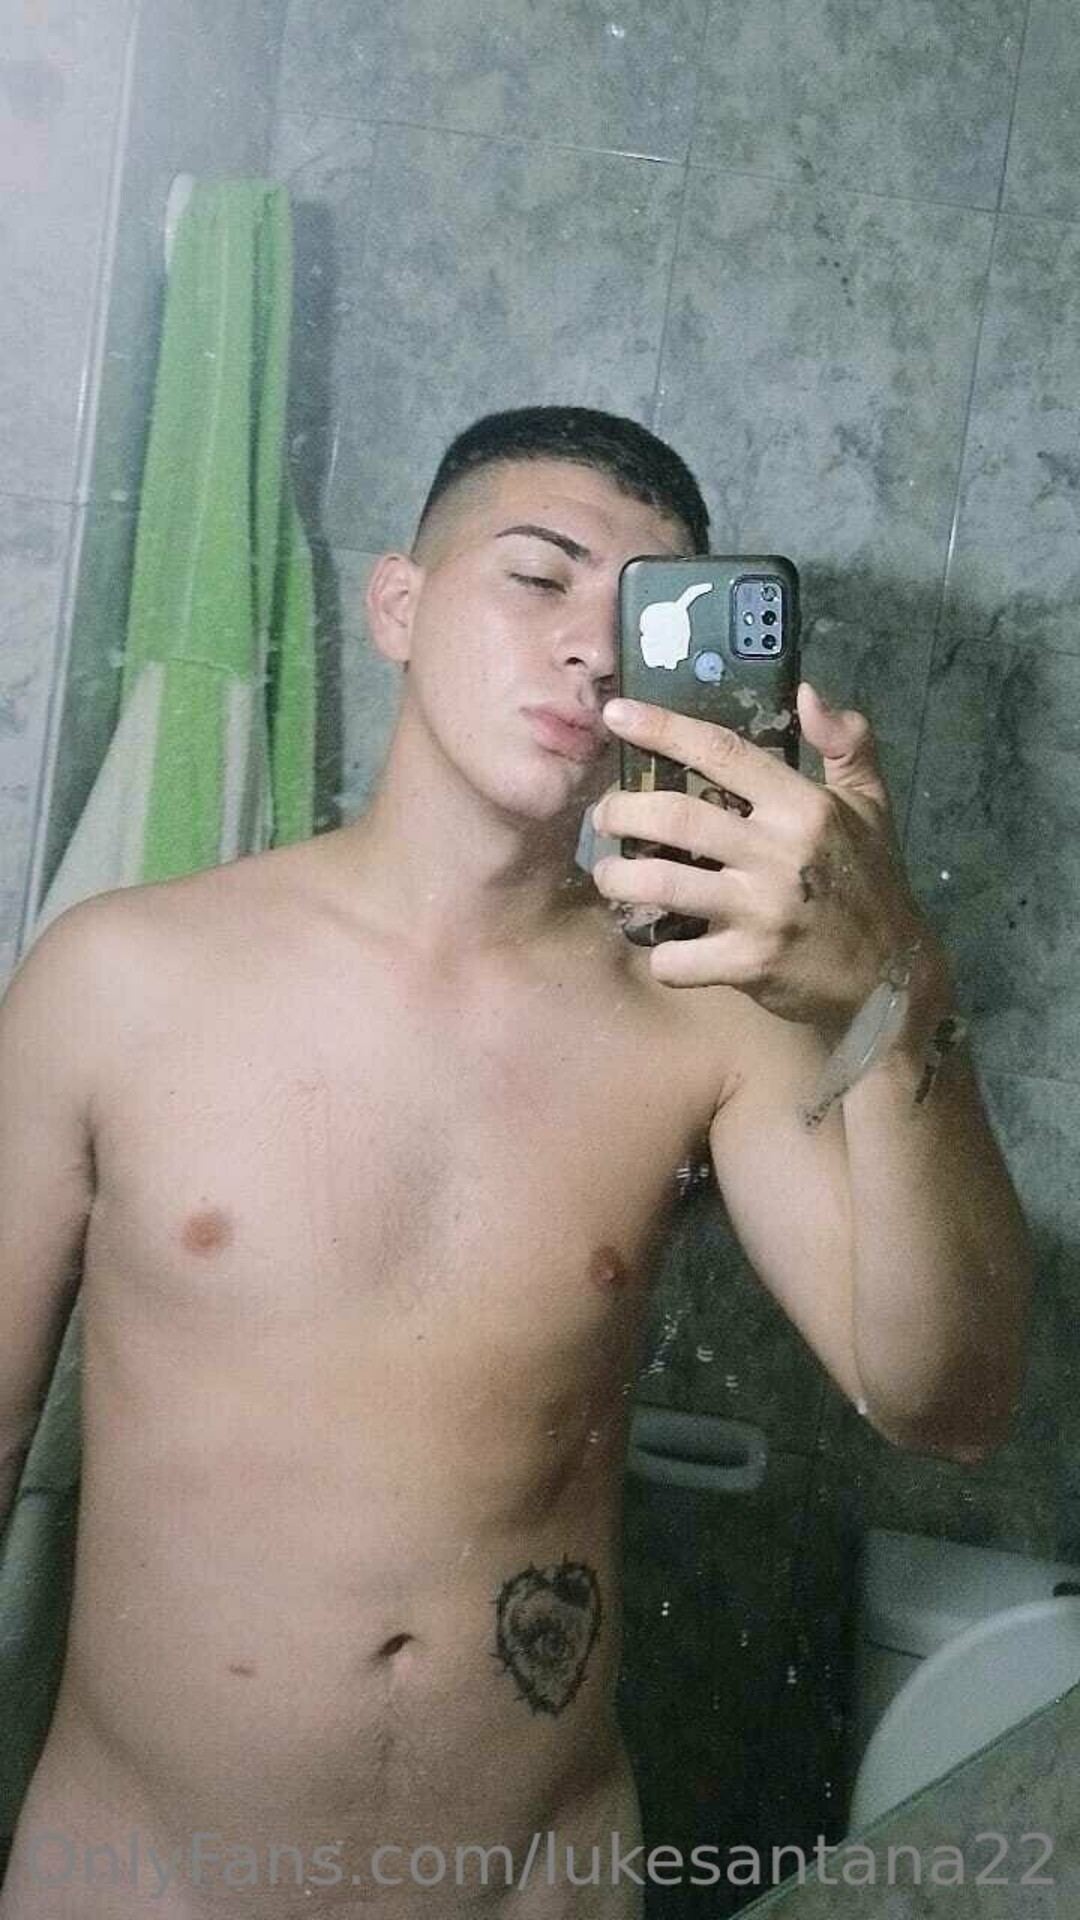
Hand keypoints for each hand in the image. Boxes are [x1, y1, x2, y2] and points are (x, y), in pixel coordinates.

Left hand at [590, 682, 948, 1036]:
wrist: (893, 975)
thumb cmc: (871, 883)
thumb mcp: (871, 805)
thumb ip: (845, 744)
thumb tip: (809, 692)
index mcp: (803, 807)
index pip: (722, 751)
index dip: (662, 728)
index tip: (616, 714)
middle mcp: (779, 852)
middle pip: (675, 818)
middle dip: (621, 812)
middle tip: (604, 816)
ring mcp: (762, 910)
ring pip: (660, 884)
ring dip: (619, 878)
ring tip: (610, 875)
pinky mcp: (749, 964)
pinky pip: (675, 957)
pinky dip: (658, 953)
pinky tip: (663, 946)